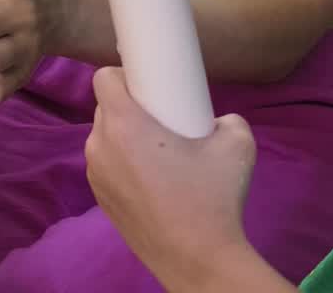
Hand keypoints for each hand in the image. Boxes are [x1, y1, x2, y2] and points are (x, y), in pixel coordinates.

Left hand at [85, 67, 256, 285]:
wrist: (197, 257)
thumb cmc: (212, 196)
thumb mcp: (236, 144)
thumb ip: (228, 120)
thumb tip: (219, 120)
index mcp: (123, 124)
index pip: (103, 78)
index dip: (124, 75)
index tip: (149, 87)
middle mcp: (99, 145)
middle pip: (105, 108)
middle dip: (129, 106)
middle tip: (162, 120)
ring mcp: (95, 175)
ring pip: (104, 138)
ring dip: (124, 136)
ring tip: (159, 152)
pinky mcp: (100, 200)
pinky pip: (106, 165)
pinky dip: (122, 163)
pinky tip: (151, 179)